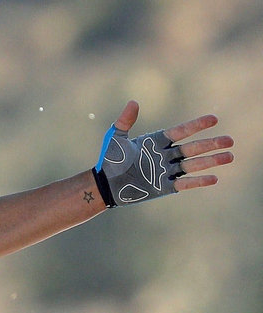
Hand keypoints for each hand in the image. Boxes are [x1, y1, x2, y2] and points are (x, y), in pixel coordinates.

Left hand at [94, 101, 232, 203]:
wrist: (105, 184)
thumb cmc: (109, 160)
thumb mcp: (116, 138)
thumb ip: (125, 121)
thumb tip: (133, 102)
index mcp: (157, 141)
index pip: (181, 132)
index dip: (197, 125)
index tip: (213, 119)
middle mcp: (165, 155)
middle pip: (192, 149)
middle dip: (211, 145)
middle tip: (230, 141)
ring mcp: (166, 171)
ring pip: (193, 165)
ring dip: (211, 161)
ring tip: (229, 157)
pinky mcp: (164, 186)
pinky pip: (184, 183)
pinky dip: (198, 181)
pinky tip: (214, 178)